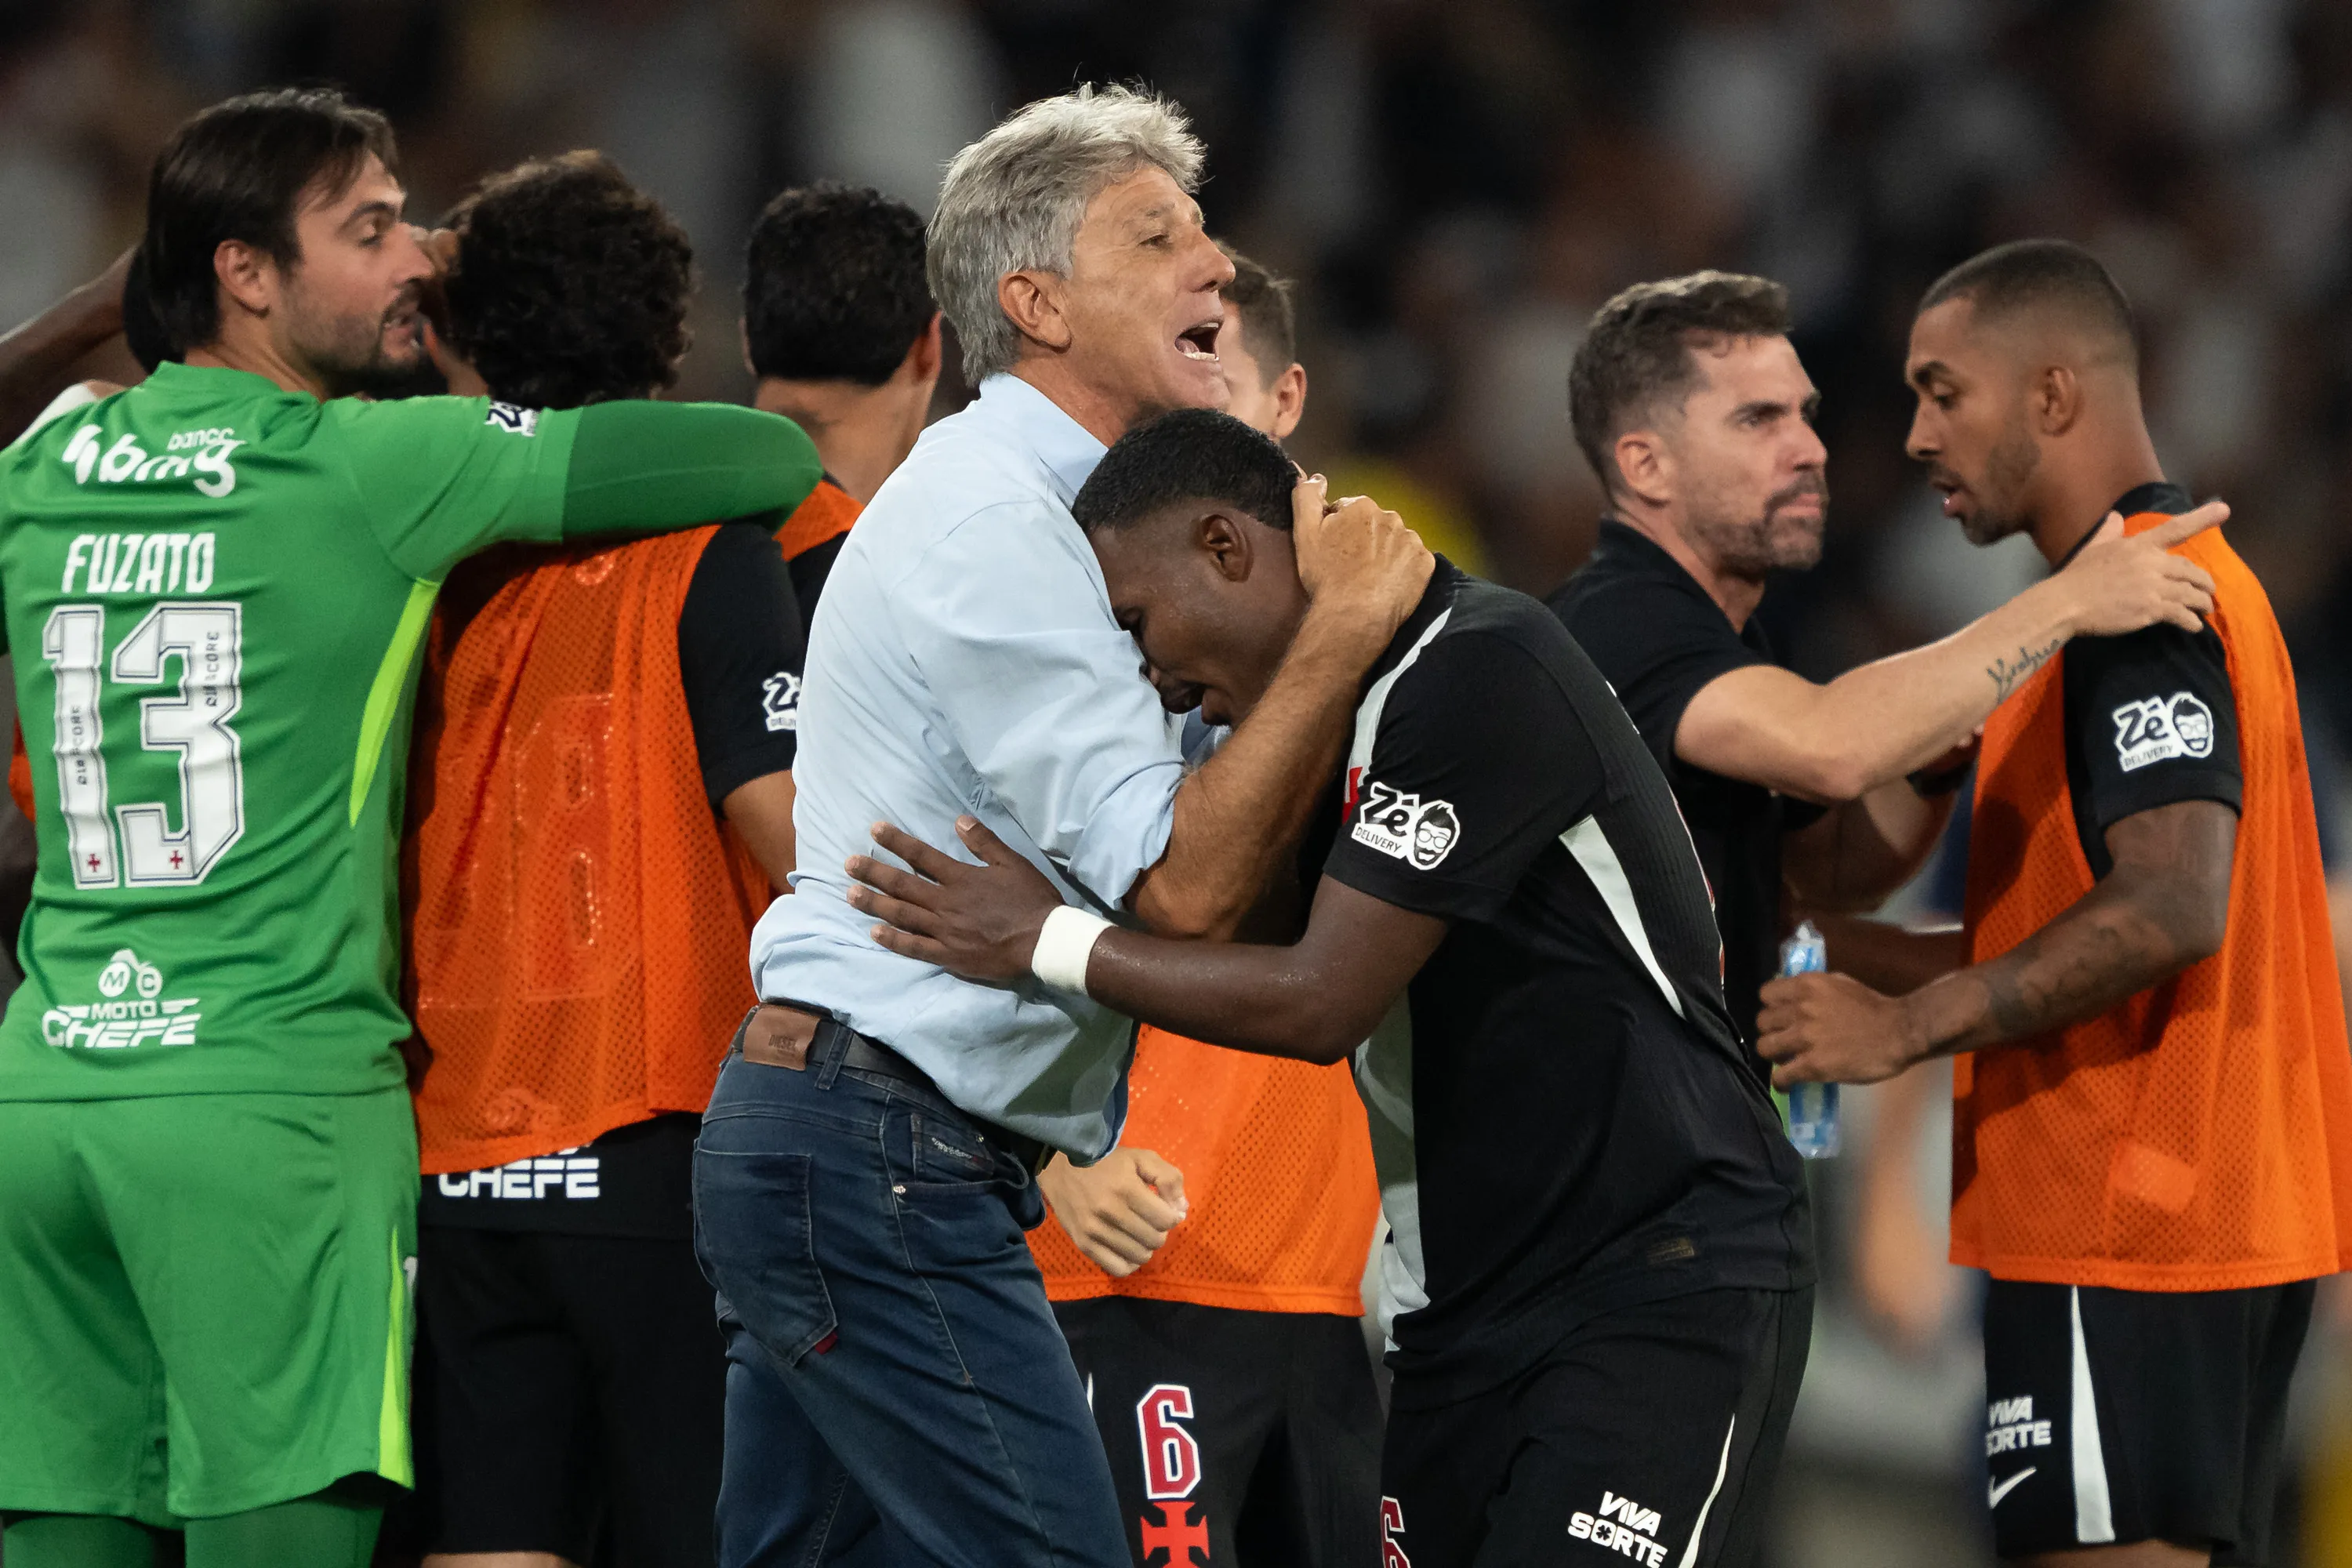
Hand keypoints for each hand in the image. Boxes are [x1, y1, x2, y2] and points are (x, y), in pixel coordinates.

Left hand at [846, 817, 1064, 982]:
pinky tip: (874, 933)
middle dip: (874, 872)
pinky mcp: (948, 955)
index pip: (922, 856)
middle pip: (903, 884)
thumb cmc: (1031, 900)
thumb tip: (959, 820)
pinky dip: (893, 940)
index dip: (897, 842)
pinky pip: (915, 947)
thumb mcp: (1013, 863)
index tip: (874, 831)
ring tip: (850, 894)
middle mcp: (946, 903)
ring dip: (874, 903)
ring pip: (902, 914)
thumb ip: (984, 842)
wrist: (1044, 942)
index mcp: (961, 878)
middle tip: (849, 864)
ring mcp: (944, 931)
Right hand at [1039, 1148, 1187, 1276]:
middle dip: (1159, 1231)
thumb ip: (1169, 1179)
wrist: (1060, 1168)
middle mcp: (1109, 1212)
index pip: (1166, 1220)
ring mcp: (1094, 1231)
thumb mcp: (1142, 1158)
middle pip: (1155, 1240)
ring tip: (1138, 1231)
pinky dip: (1129, 1262)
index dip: (1172, 1215)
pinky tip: (1127, 1247)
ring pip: (1139, 1256)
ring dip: (1145, 1246)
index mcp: (1126, 1189)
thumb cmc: (1107, 1162)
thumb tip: (1182, 1210)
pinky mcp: (1083, 1244)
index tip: (1164, 1208)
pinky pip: (1118, 1269)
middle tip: (1150, 1219)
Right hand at [1289, 474, 1433, 645]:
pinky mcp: (1425, 563)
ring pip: (1395, 542)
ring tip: (1370, 578)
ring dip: (1385, 553)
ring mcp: (1411, 540)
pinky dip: (1403, 570)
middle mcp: (1391, 517)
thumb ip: (1306, 498)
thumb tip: (1316, 477)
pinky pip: (1413, 561)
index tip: (1332, 552)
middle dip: (1364, 540)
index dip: (1337, 531)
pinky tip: (1388, 584)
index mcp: (1362, 506)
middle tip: (1350, 566)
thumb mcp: (1304, 534)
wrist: (1355, 614)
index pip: (1347, 511)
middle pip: (1374, 525)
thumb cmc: (1327, 576)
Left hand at [1756, 971, 1919, 1086]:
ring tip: (1785, 1061)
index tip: (1780, 1017)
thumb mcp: (1839, 984)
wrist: (1899, 1032)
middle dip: (1771, 1032)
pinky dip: (1781, 1082)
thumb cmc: (1873, 1007)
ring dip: (1773, 1056)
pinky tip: (1788, 1084)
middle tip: (1784, 1041)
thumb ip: (1813, 989)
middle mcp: (1800, 1008)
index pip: (1766, 994)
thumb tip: (1793, 997)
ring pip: (1765, 1047)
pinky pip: (1781, 1076)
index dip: (1771, 1007)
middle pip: (1762, 1022)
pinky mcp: (1812, 1065)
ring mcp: (1805, 1037)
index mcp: (1806, 985)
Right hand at [2057, 501, 2224, 636]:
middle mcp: (2151, 562)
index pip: (2175, 529)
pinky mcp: (2152, 609)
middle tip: (2208, 591)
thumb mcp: (2093, 548)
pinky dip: (2191, 621)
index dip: (2201, 519)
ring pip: (2190, 593)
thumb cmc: (2076, 577)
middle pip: (2189, 569)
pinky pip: (2181, 613)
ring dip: (2201, 602)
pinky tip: (2194, 626)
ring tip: (2204, 610)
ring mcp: (2153, 586)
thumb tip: (2116, 517)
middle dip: (2203, 581)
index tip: (2224, 510)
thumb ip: (2109, 531)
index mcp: (2138, 545)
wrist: (2065, 603)